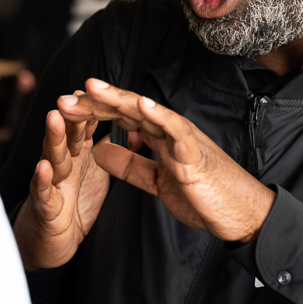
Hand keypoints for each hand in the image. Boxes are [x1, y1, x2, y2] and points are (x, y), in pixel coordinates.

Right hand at [12, 96, 109, 269]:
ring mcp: (52, 184)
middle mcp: (62, 163)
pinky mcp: (45, 208)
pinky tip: (43, 168)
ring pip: (52, 157)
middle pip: (68, 135)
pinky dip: (42, 180)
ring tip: (55, 119)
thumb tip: (125, 122)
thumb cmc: (72, 203)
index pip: (85, 126)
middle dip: (70, 114)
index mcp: (77, 155)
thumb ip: (106, 146)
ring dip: (54, 138)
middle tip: (73, 94)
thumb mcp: (94, 172)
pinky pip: (43, 192)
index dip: (92, 108)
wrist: (50, 241)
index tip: (98, 88)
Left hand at [60, 78, 275, 242]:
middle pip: (126, 110)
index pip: (119, 118)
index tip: (65, 109)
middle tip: (63, 99)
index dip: (92, 112)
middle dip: (94, 103)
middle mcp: (168, 131)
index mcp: (158, 138)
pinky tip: (140, 104)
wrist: (239, 214)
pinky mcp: (195, 154)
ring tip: (92, 89)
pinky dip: (159, 115)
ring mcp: (182, 139)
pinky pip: (176, 130)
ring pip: (146, 112)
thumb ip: (130, 166)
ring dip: (118, 99)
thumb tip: (98, 152)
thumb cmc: (204, 196)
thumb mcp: (155, 182)